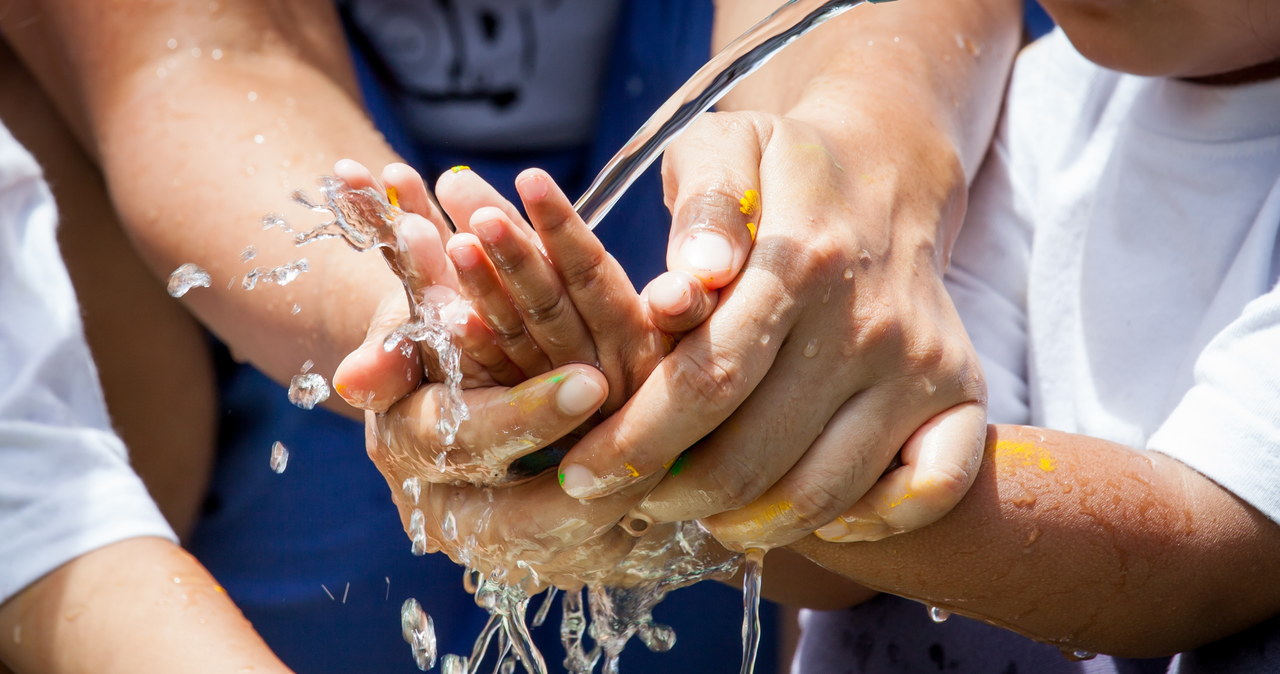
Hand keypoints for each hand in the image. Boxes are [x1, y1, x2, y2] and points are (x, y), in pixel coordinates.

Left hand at [554, 110, 987, 549]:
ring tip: (701, 511)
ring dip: (747, 524)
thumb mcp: (722, 152)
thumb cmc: (779, 171)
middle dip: (677, 494)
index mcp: (803, 258)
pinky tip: (805, 510)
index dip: (637, 443)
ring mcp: (921, 363)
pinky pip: (926, 492)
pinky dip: (863, 524)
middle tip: (637, 499)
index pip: (706, 380)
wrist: (887, 171)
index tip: (585, 474)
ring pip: (823, 491)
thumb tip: (682, 291)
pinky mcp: (962, 391)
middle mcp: (871, 320)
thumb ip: (697, 215)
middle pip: (755, 455)